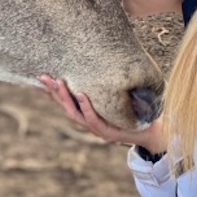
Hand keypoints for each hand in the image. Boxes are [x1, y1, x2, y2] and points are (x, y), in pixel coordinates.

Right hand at [38, 75, 166, 153]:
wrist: (155, 133)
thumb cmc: (138, 112)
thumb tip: (106, 62)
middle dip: (54, 92)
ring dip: (66, 98)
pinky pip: (94, 119)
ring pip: (76, 114)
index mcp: (90, 114)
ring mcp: (98, 130)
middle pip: (66, 107)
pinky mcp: (109, 134)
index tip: (40, 78)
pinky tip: (82, 95)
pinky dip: (87, 107)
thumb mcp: (121, 97)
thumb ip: (110, 86)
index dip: (53, 91)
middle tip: (42, 77)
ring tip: (59, 82)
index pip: (67, 102)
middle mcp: (90, 123)